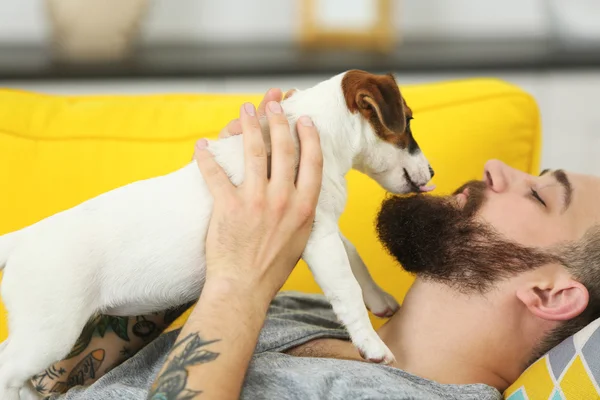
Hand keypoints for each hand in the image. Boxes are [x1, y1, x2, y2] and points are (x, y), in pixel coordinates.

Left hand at [194, 97, 321, 304]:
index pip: (312, 161)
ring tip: (244, 109)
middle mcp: (283, 200)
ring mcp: (255, 202)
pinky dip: (206, 157)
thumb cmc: (273, 267)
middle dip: (278, 120)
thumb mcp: (301, 238)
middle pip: (283, 149)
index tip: (304, 119)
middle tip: (273, 103)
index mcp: (304, 207)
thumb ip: (302, 210)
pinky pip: (215, 174)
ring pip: (253, 152)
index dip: (309, 136)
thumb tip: (301, 189)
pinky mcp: (228, 207)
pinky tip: (201, 145)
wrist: (244, 289)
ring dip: (248, 126)